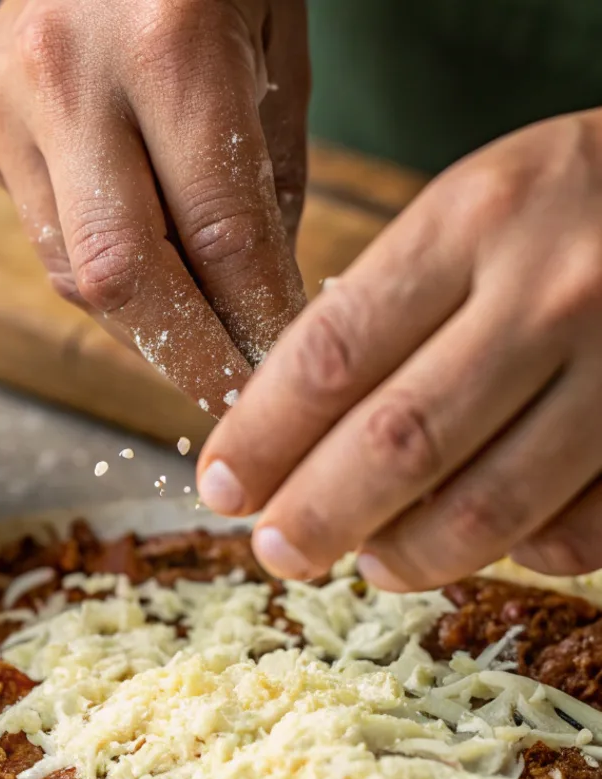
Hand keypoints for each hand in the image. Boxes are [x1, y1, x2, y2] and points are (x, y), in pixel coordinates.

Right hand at [0, 0, 308, 409]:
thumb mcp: (277, 45)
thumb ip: (266, 182)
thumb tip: (259, 304)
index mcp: (171, 42)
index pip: (222, 236)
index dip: (256, 324)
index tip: (281, 377)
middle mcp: (70, 75)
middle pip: (124, 277)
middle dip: (186, 356)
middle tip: (231, 403)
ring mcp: (8, 101)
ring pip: (76, 272)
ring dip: (146, 321)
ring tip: (198, 340)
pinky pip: (47, 239)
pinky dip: (105, 275)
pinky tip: (148, 275)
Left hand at [197, 110, 601, 587]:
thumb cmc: (566, 206)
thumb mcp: (467, 214)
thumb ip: (380, 313)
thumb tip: (285, 442)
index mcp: (470, 223)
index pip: (331, 354)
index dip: (261, 438)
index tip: (222, 486)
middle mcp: (549, 292)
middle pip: (397, 442)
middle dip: (316, 515)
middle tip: (277, 550)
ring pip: (486, 505)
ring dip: (407, 554)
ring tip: (369, 562)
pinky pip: (575, 531)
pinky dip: (514, 553)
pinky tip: (477, 542)